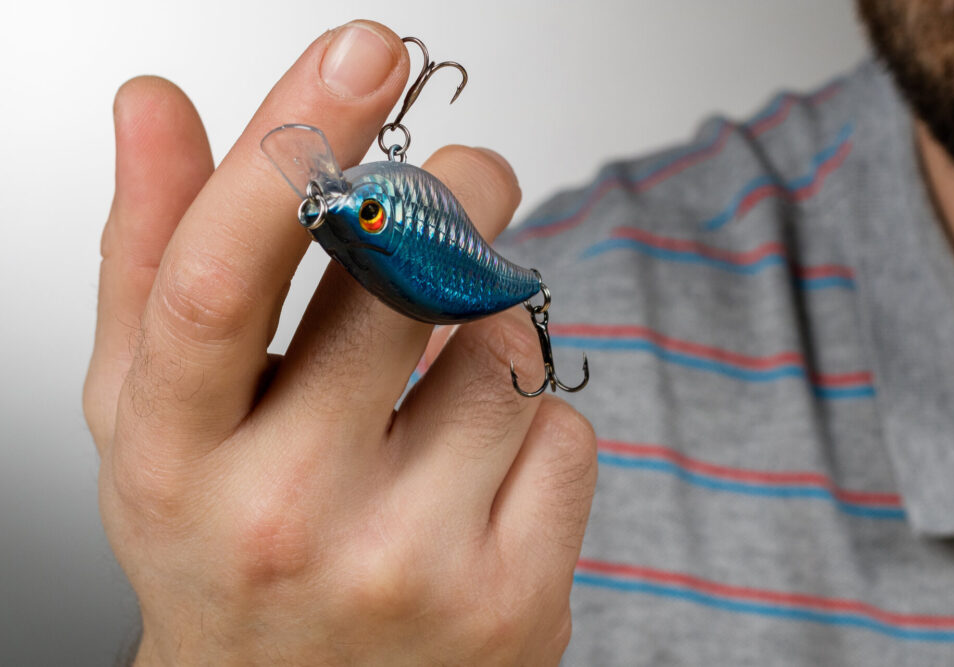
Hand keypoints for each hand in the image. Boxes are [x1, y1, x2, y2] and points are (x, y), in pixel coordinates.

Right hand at [83, 20, 595, 665]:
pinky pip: (565, 428)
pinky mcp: (513, 601)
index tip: (362, 55)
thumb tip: (154, 106)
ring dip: (490, 322)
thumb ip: (153, 256)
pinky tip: (481, 469)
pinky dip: (535, 416)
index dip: (292, 147)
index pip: (220, 281)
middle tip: (465, 180)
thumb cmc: (226, 548)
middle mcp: (285, 518)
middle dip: (457, 195)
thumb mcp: (157, 418)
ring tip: (439, 379)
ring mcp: (408, 567)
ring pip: (504, 347)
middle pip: (399, 286)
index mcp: (176, 457)